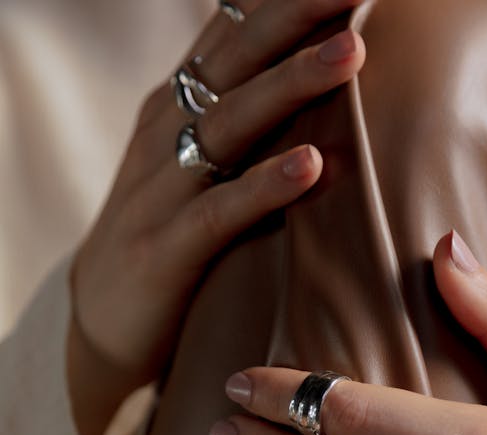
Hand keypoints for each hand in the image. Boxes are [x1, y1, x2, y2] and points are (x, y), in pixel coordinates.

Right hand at [68, 0, 365, 434]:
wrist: (106, 322)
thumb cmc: (172, 238)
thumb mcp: (201, 167)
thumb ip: (246, 123)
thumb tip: (315, 77)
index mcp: (180, 104)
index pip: (236, 30)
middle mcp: (167, 131)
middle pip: (238, 58)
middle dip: (297, 16)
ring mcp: (162, 188)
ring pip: (232, 123)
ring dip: (293, 85)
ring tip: (351, 53)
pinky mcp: (165, 249)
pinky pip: (221, 211)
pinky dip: (264, 186)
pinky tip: (310, 165)